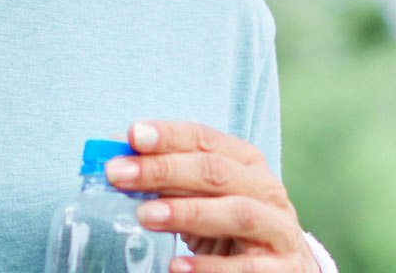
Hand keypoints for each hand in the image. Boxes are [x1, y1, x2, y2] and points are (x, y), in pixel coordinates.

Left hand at [104, 120, 319, 272]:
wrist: (282, 267)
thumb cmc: (228, 222)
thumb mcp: (202, 193)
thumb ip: (166, 177)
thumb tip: (113, 162)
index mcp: (243, 159)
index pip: (202, 138)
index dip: (167, 134)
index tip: (131, 136)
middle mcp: (265, 187)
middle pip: (214, 171)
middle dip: (163, 170)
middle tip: (119, 175)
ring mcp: (278, 229)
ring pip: (236, 213)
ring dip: (187, 212)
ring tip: (144, 216)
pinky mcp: (282, 270)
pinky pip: (247, 268)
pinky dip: (210, 268)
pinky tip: (176, 266)